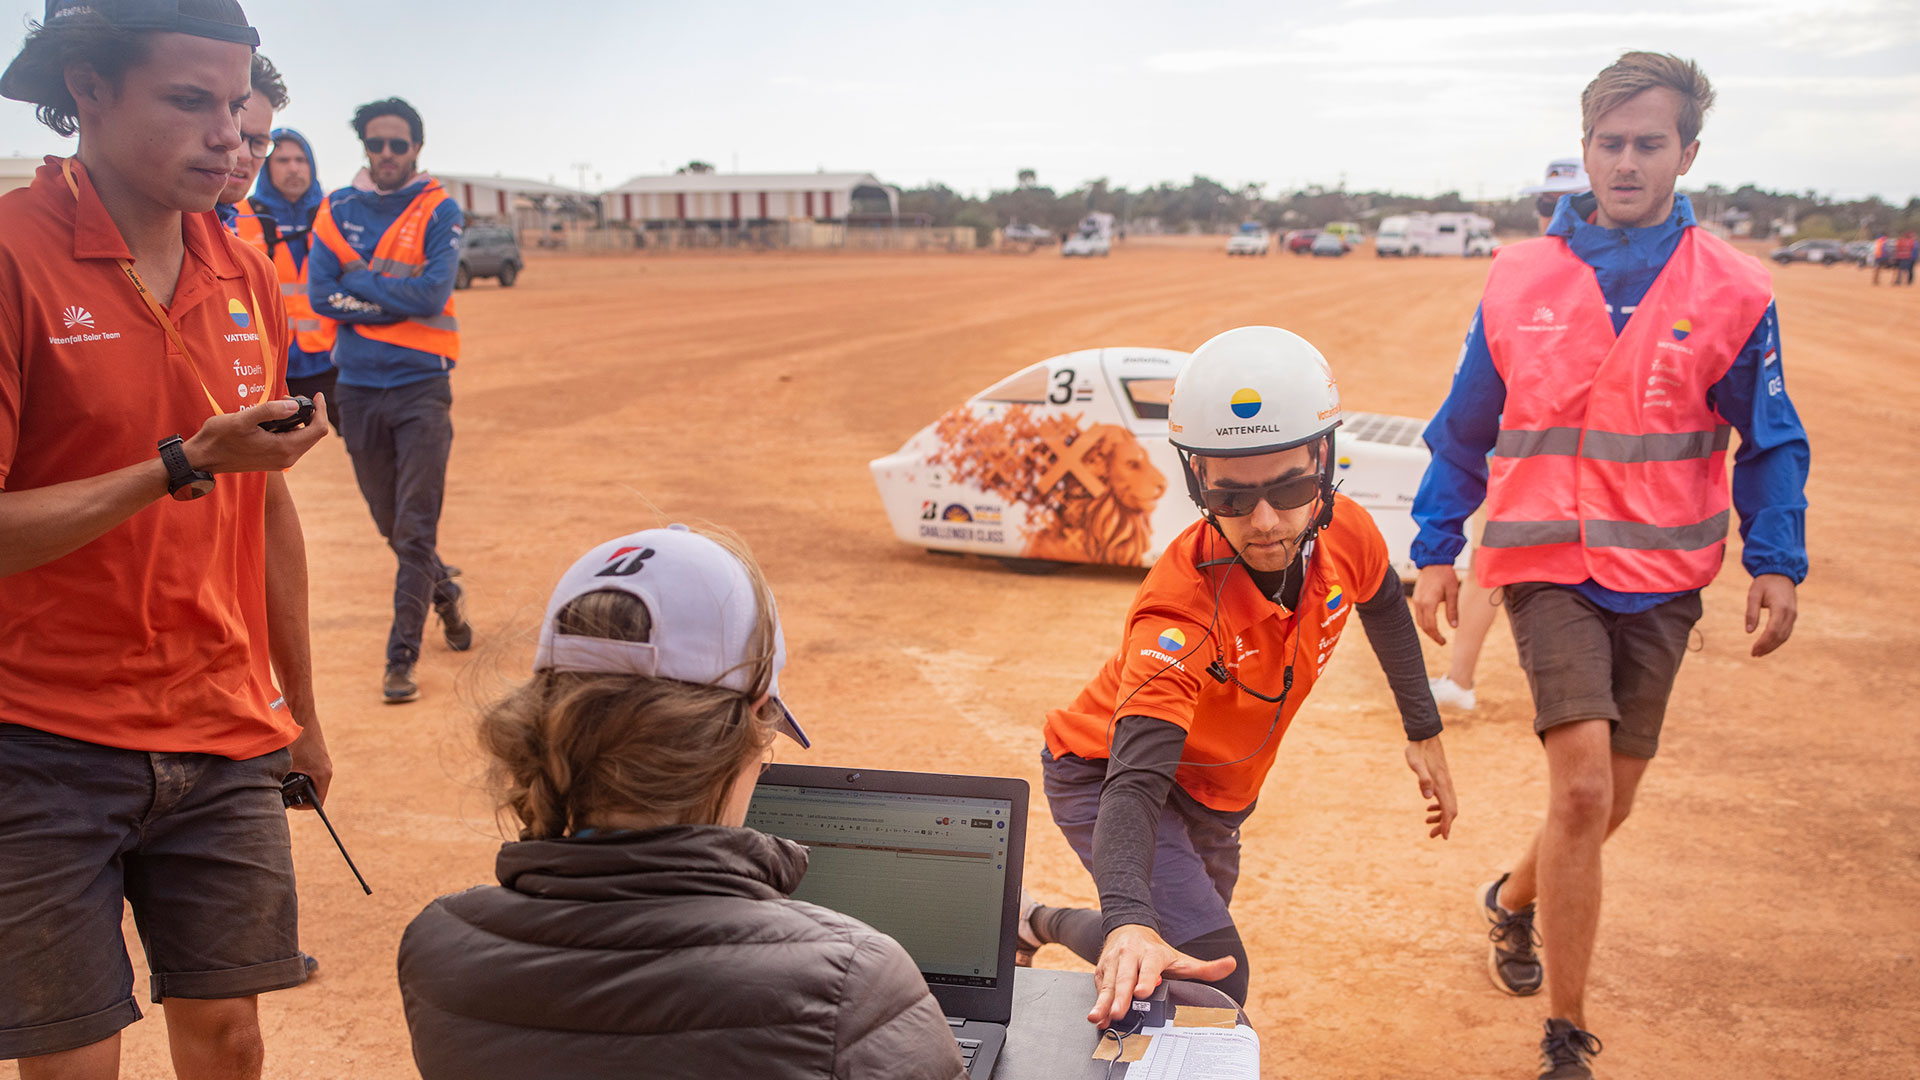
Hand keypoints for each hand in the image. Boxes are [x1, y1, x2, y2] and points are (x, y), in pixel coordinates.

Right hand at [183, 395, 328, 474]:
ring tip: (280, 404)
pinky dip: (290, 428)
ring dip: (299, 420)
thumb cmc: (219, 438)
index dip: (321, 410)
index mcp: (284, 449)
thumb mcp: (243, 419)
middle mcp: (287, 459)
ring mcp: (281, 461)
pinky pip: (292, 442)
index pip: (318, 429)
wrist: (203, 458)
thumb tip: (294, 405)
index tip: (317, 395)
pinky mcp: (273, 460)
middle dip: (309, 413)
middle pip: (314, 434)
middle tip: (289, 398)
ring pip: (303, 438)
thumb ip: (270, 411)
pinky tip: (274, 418)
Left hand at [286, 720, 332, 809]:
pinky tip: (283, 765)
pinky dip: (297, 771)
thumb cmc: (293, 737)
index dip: (300, 807)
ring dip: (296, 782)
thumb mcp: (282, 762)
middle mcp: (326, 768)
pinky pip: (308, 769)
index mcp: (322, 774)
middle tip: (280, 791)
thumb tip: (267, 792)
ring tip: (280, 777)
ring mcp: (322, 760)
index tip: (287, 802)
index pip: (317, 803)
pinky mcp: (316, 753)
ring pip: (309, 780)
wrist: (300, 711)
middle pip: (312, 792)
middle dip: (296, 794)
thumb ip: (277, 779)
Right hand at [1088, 924, 1235, 1028]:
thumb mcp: (1180, 958)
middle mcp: (1130, 956)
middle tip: (1118, 1012)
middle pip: (1124, 978)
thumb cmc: (1155, 951)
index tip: (1143, 992)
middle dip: (1120, 996)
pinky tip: (1096, 1016)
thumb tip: (1231, 965)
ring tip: (1098, 1017)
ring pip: (1107, 984)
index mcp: (1151, 953)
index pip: (1149, 966)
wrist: (1128, 929)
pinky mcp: (1100, 971)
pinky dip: (1096, 1003)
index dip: (1146, 979)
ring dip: (1103, 1002)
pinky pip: (1098, 988)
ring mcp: (1113, 963)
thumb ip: (1205, 967)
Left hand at [1404, 736, 1456, 838]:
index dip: (1447, 825)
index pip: (1448, 810)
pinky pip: (1445, 797)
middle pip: (1451, 810)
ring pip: (1449, 804)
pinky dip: (1439, 807)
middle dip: (1444, 825)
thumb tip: (1427, 798)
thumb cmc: (1417, 750)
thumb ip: (1422, 779)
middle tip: (1432, 835)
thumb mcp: (1415, 764)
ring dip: (1441, 817)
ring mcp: (1445, 782)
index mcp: (1441, 784)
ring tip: (1428, 823)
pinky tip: (1429, 808)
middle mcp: (1446, 785)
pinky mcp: (1442, 779)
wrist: (1424, 737)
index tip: (1444, 838)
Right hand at [1412, 564, 1459, 645]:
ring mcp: (1416, 600)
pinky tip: (1431, 623)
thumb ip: (1453, 610)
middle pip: (1423, 626)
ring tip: (1437, 634)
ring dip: (1427, 630)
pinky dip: (1424, 622)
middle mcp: (1420, 603)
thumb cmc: (1445, 575)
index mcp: (1429, 603)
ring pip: (1419, 621)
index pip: (1431, 626)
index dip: (1437, 636)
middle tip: (1442, 641)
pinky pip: (1418, 614)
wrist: (1433, 561)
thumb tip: (1454, 626)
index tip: (1444, 642)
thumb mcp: (1453, 592)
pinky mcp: (1416, 597)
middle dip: (1432, 635)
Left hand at [1746, 574, 1796, 657]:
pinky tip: (1767, 645)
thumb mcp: (1754, 595)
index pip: (1773, 631)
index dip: (1763, 642)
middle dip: (1767, 647)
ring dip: (1772, 646)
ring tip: (1759, 653)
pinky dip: (1778, 640)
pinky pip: (1786, 632)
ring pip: (1785, 636)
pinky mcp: (1792, 616)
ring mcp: (1793, 615)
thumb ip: (1751, 612)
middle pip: (1780, 636)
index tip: (1753, 650)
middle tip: (1754, 654)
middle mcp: (1790, 614)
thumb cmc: (1764, 583)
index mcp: (1780, 608)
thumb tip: (1749, 631)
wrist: (1781, 573)